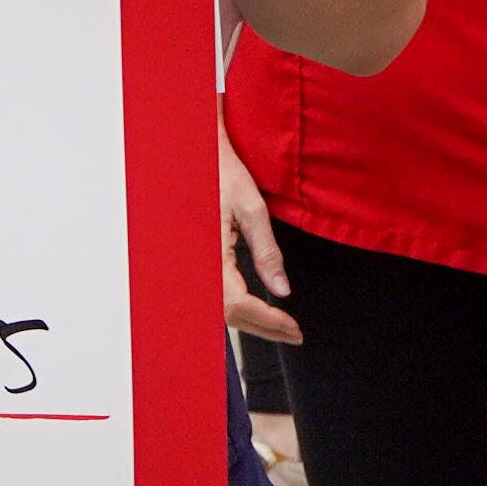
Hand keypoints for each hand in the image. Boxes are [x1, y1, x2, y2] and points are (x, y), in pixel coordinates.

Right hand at [213, 135, 298, 345]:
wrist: (194, 151)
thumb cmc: (219, 171)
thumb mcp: (251, 208)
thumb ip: (267, 252)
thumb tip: (282, 291)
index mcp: (208, 253)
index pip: (238, 304)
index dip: (268, 321)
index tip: (294, 327)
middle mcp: (195, 263)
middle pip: (227, 315)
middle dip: (263, 328)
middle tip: (294, 334)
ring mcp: (192, 263)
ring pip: (219, 309)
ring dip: (251, 322)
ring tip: (281, 327)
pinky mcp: (195, 260)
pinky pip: (214, 294)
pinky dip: (237, 308)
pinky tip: (256, 310)